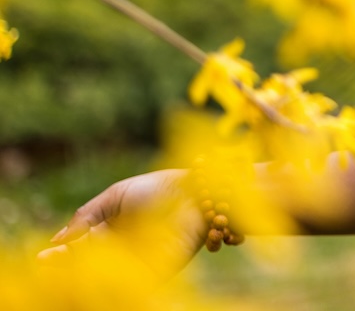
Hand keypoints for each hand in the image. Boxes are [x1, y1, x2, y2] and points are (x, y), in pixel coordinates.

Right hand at [37, 169, 206, 276]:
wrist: (197, 187)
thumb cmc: (158, 187)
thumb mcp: (115, 197)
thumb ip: (87, 216)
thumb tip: (59, 240)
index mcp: (111, 235)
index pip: (81, 251)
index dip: (62, 255)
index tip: (42, 255)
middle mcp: (123, 252)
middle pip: (91, 267)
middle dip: (68, 267)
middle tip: (49, 262)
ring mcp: (140, 263)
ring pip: (108, 276)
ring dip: (87, 273)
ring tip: (70, 263)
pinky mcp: (160, 270)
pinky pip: (134, 281)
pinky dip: (115, 278)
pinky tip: (99, 265)